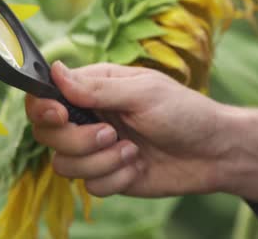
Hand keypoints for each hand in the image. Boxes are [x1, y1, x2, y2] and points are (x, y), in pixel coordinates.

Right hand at [25, 62, 257, 201]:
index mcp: (93, 89)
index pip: (46, 96)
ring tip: (132, 151)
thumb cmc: (184, 112)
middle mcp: (89, 117)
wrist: (214, 153)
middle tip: (112, 133)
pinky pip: (90, 186)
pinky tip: (138, 167)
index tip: (60, 114)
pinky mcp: (108, 175)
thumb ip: (97, 88)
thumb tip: (54, 71)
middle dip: (77, 139)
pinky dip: (116, 178)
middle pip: (48, 134)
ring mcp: (96, 149)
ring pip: (64, 164)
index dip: (43, 107)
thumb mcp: (143, 92)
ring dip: (100, 161)